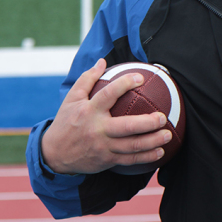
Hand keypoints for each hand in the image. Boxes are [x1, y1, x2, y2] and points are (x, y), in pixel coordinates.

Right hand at [40, 58, 170, 174]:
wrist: (54, 154)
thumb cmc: (66, 122)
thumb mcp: (71, 98)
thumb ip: (88, 79)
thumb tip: (102, 61)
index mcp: (89, 111)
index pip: (108, 95)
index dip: (125, 84)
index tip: (140, 78)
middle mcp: (97, 129)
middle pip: (127, 126)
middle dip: (148, 122)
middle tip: (162, 116)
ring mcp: (103, 147)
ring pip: (132, 146)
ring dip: (153, 141)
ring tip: (168, 134)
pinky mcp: (107, 160)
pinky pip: (130, 160)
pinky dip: (147, 157)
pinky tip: (160, 152)